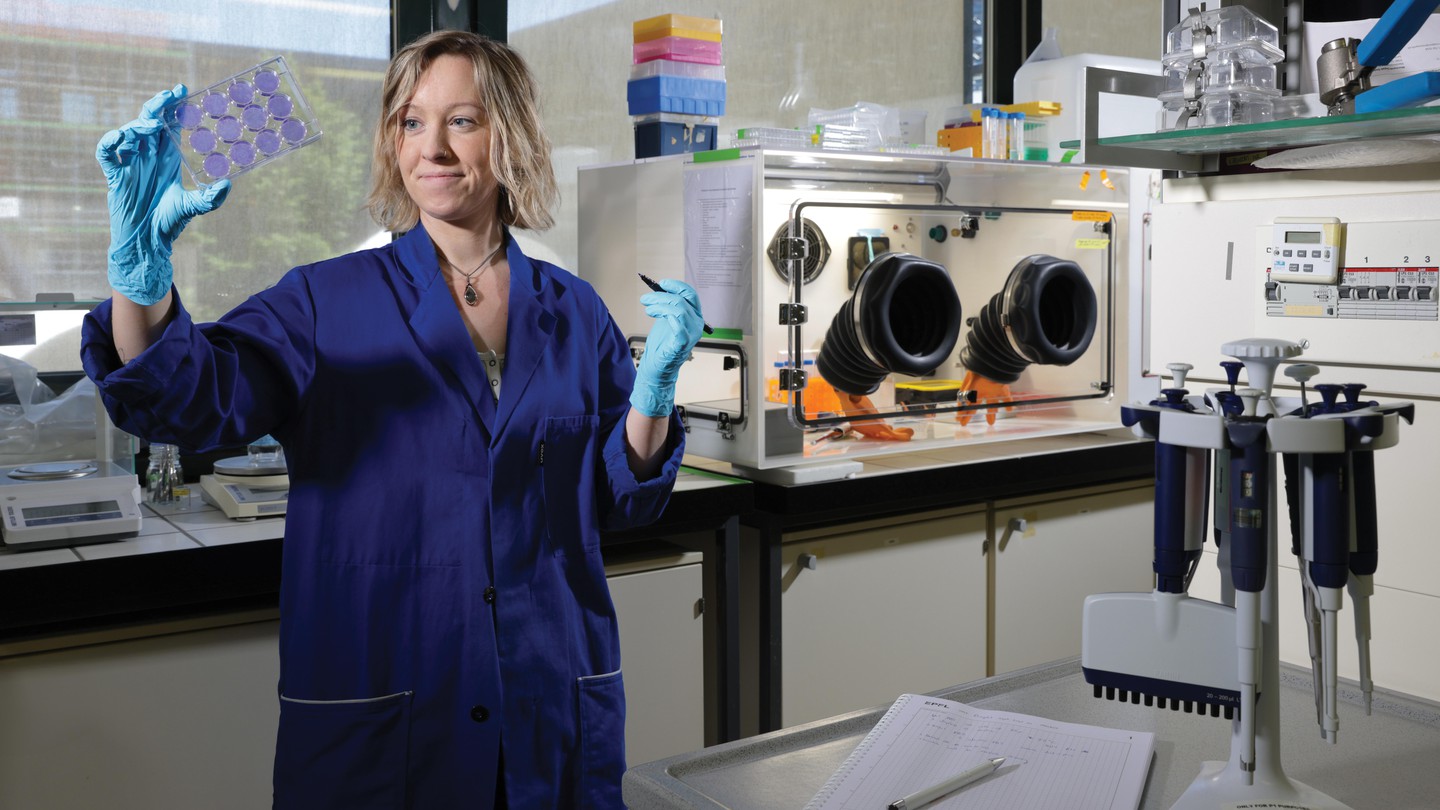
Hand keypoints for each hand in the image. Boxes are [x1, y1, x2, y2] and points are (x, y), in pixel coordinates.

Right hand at [96, 85, 230, 304]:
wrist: (147, 241)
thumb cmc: (169, 222)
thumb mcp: (193, 207)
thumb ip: (210, 198)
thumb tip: (227, 185)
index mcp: (168, 158)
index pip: (170, 126)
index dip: (174, 108)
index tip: (182, 91)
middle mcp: (149, 156)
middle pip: (150, 121)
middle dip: (157, 106)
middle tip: (169, 95)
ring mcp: (131, 163)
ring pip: (130, 132)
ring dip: (139, 124)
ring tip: (151, 125)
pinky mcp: (116, 175)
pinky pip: (107, 153)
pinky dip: (110, 142)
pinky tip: (120, 137)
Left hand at [630, 278, 704, 417]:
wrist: (657, 368)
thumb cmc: (662, 345)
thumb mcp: (665, 319)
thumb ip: (667, 306)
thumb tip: (658, 290)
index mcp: (695, 317)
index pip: (690, 295)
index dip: (676, 286)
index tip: (661, 283)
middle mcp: (697, 324)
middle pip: (682, 301)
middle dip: (661, 296)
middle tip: (645, 298)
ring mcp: (692, 334)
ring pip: (678, 309)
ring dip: (658, 305)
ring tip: (647, 309)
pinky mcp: (683, 343)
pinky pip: (677, 324)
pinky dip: (664, 315)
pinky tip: (653, 314)